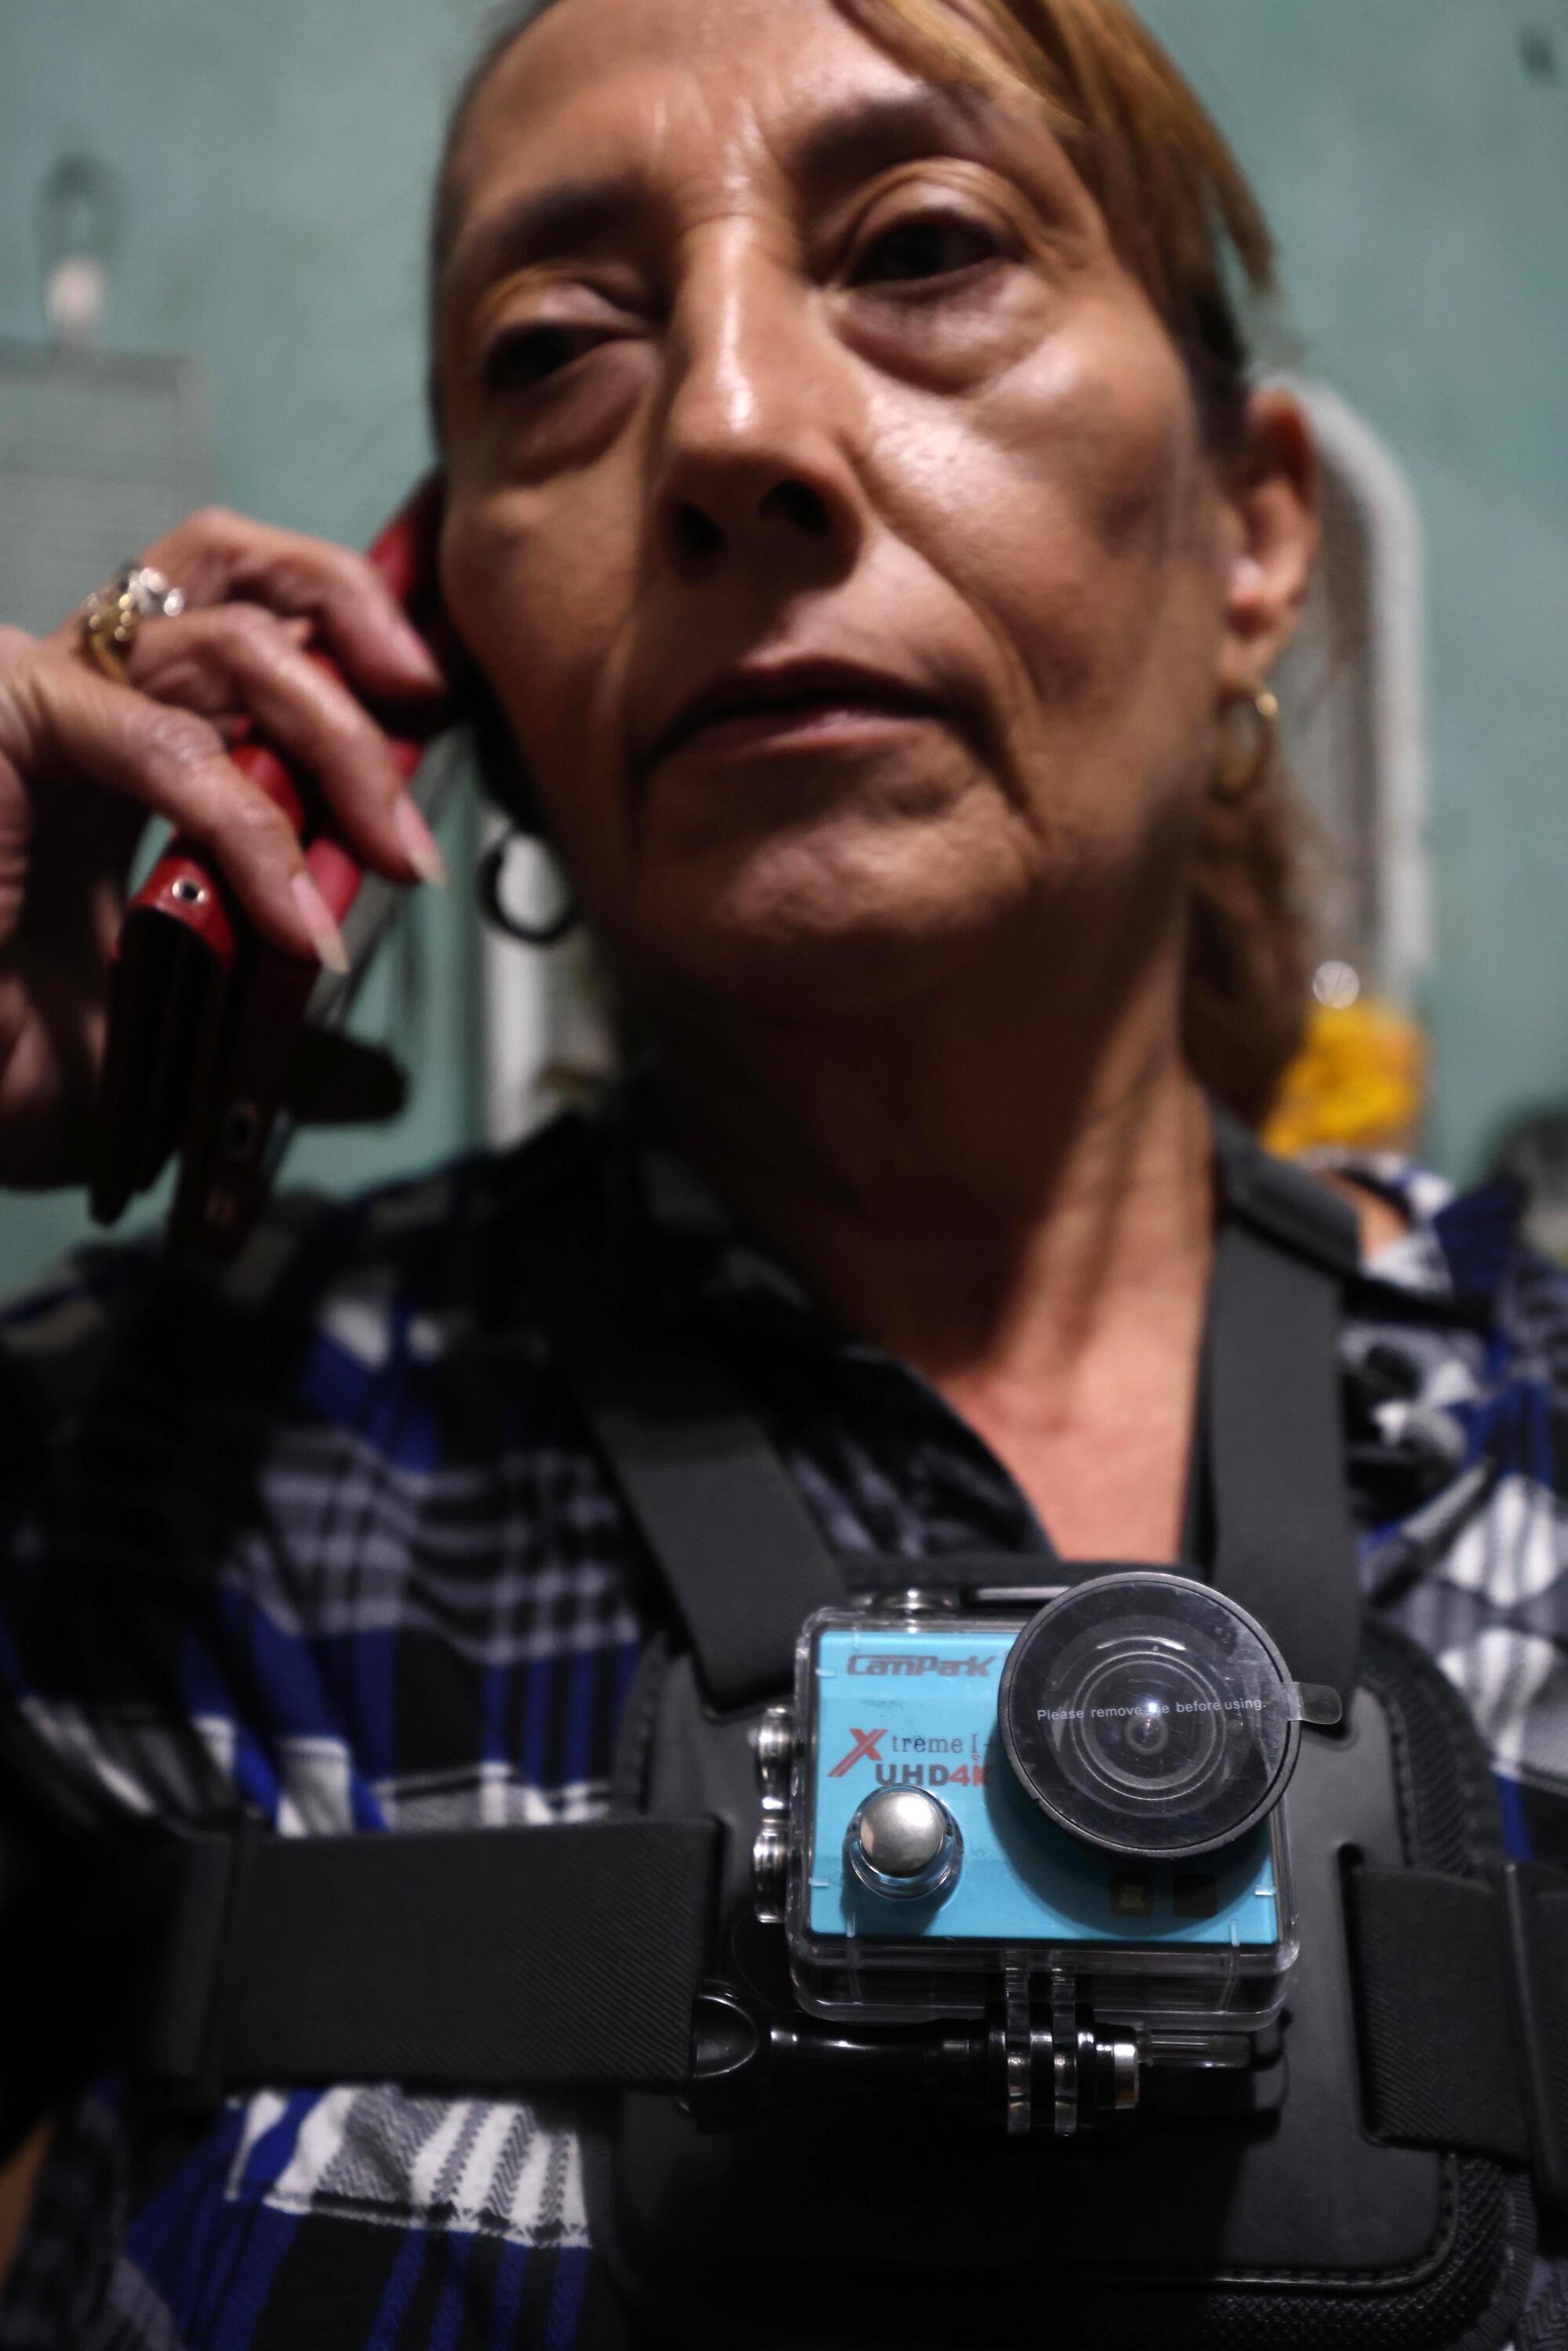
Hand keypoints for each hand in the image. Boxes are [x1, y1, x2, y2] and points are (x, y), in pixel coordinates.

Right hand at [1, 510, 446, 1189]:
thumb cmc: (15, 1052)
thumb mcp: (175, 1013)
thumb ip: (267, 1002)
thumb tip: (379, 1077)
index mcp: (127, 727)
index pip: (248, 612)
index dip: (351, 626)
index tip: (433, 704)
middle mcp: (85, 690)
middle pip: (240, 573)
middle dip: (360, 635)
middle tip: (428, 722)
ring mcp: (37, 694)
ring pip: (226, 637)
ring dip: (338, 737)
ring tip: (395, 849)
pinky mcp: (4, 721)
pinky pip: (164, 746)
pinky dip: (254, 832)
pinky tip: (300, 921)